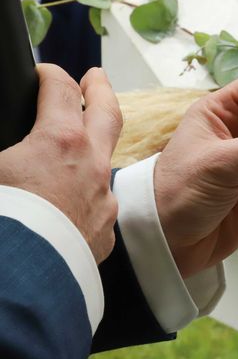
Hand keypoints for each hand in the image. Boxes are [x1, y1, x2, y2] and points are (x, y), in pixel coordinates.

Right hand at [0, 65, 121, 262]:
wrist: (19, 285)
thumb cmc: (2, 222)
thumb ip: (5, 155)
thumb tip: (8, 160)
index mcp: (58, 142)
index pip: (61, 91)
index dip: (52, 75)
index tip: (46, 73)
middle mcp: (90, 166)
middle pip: (106, 115)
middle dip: (100, 90)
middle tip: (96, 77)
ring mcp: (101, 201)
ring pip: (103, 166)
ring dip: (92, 152)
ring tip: (78, 148)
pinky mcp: (103, 235)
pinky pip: (97, 209)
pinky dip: (85, 199)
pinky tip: (69, 206)